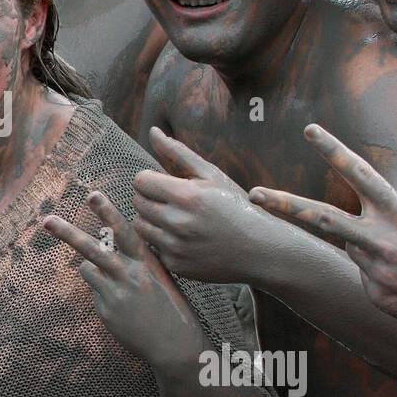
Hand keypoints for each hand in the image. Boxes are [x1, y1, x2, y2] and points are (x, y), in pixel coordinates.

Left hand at [42, 192, 202, 371]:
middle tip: (46, 220)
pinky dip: (102, 292)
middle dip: (67, 233)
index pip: (123, 232)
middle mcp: (129, 275)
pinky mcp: (106, 310)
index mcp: (146, 262)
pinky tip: (122, 307)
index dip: (108, 212)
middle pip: (92, 249)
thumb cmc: (169, 303)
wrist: (174, 343)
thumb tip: (106, 244)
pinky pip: (95, 291)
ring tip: (116, 282)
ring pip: (87, 267)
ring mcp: (115, 294)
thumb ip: (134, 258)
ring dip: (93, 268)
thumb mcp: (158, 274)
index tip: (93, 195)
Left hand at [131, 127, 280, 283]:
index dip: (150, 179)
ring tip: (175, 217)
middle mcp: (178, 223)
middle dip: (150, 198)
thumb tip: (153, 131)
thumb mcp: (211, 175)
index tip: (164, 183)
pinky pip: (152, 247)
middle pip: (138, 202)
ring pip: (140, 226)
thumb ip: (177, 153)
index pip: (141, 181)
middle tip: (172, 200)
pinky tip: (183, 238)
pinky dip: (162, 240)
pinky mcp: (175, 265)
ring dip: (152, 219)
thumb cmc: (235, 205)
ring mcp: (175, 247)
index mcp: (186, 196)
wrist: (259, 249)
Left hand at [248, 124, 396, 337]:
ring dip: (372, 253)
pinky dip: (386, 280)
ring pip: (353, 250)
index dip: (332, 149)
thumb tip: (380, 207)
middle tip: (253, 193)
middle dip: (285, 204)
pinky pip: (369, 278)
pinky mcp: (375, 294)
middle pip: (323, 216)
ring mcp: (375, 268)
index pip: (359, 173)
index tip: (309, 129)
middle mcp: (382, 238)